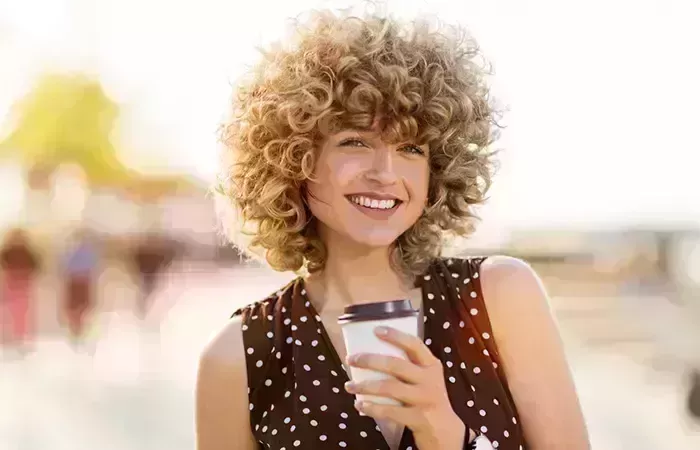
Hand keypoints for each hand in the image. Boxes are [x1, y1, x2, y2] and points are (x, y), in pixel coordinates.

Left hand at [345, 326, 473, 449]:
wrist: (445, 430)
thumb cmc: (427, 397)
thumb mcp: (426, 378)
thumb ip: (409, 366)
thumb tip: (372, 353)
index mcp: (431, 365)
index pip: (414, 344)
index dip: (395, 335)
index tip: (376, 330)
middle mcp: (430, 380)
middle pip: (396, 365)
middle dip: (369, 360)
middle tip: (351, 359)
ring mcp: (424, 399)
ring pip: (389, 388)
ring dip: (364, 386)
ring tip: (349, 386)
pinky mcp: (418, 418)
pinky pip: (390, 411)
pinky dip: (372, 408)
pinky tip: (360, 405)